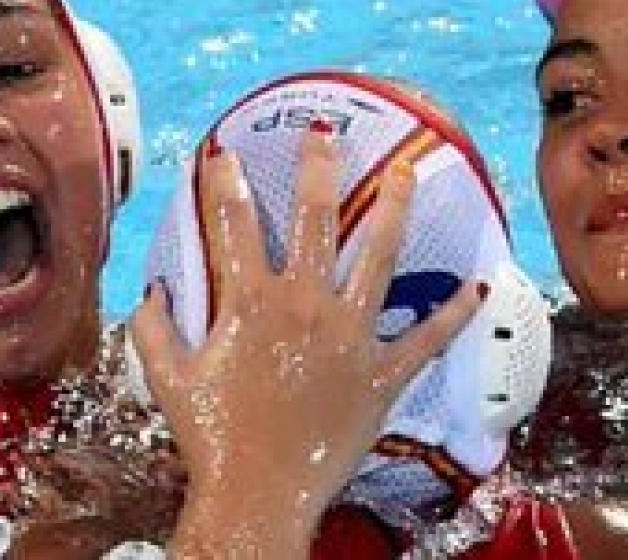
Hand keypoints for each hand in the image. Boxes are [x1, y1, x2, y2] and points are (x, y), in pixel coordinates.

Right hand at [129, 131, 482, 554]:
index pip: (232, 226)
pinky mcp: (381, 375)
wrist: (258, 495)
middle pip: (315, 220)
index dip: (225, 183)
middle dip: (320, 168)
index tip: (225, 151)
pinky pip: (425, 340)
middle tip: (327, 131)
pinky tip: (476, 287)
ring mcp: (350, 338)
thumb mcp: (168, 379)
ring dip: (395, 210)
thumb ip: (155, 329)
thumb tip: (150, 292)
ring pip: (380, 258)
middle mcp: (305, 307)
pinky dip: (453, 315)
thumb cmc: (212, 439)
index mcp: (251, 304)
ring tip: (407, 172)